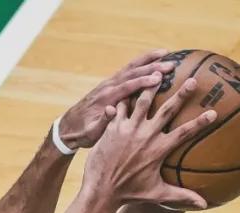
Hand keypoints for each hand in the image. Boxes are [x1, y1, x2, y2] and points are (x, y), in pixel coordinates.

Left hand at [57, 50, 175, 149]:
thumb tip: (111, 110)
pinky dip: (141, 62)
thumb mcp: (91, 133)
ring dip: (148, 59)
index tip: (158, 78)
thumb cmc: (82, 133)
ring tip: (166, 53)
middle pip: (131, 73)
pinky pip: (128, 70)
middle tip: (171, 64)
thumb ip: (102, 122)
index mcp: (104, 99)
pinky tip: (153, 58)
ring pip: (130, 67)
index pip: (126, 87)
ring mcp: (109, 83)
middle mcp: (107, 87)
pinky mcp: (110, 83)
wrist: (68, 127)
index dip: (142, 81)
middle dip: (151, 67)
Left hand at [81, 79, 216, 209]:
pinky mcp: (113, 128)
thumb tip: (203, 204)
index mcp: (159, 150)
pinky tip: (129, 81)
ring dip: (151, 86)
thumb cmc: (130, 194)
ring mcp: (128, 130)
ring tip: (159, 72)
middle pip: (167, 110)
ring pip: (142, 101)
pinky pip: (120, 106)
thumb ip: (181, 195)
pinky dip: (125, 95)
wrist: (101, 192)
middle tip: (192, 80)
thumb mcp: (157, 193)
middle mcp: (145, 136)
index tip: (214, 111)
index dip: (201, 122)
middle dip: (181, 94)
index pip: (185, 133)